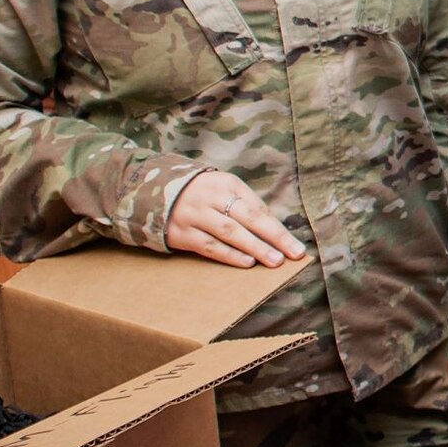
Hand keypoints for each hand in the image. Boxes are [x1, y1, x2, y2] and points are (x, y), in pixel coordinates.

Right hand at [164, 171, 307, 268]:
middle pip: (249, 218)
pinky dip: (229, 254)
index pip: (258, 208)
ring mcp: (195, 215)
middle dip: (273, 237)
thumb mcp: (222, 190)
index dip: (278, 228)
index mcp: (227, 184)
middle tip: (293, 253)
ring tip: (274, 260)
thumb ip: (246, 206)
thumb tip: (275, 231)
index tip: (296, 246)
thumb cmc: (200, 194)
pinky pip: (209, 245)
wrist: (152, 191)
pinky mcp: (182, 233)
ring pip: (230, 233)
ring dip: (255, 247)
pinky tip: (246, 262)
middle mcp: (211, 197)